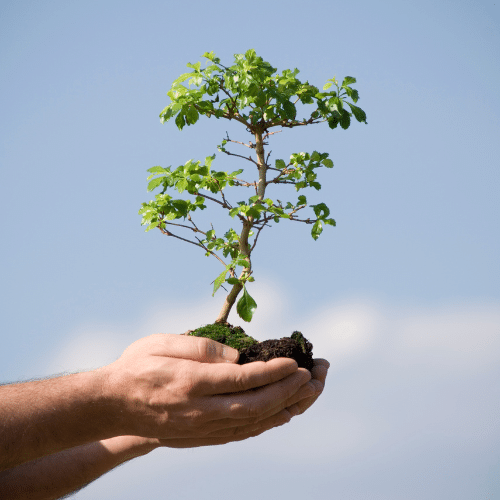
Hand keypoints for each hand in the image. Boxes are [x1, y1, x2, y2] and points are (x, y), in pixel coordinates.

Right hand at [101, 334, 319, 446]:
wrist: (112, 405)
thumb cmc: (136, 366)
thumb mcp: (162, 343)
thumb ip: (201, 349)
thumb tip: (238, 357)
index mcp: (191, 383)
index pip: (242, 379)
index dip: (273, 371)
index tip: (296, 362)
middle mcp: (199, 411)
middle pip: (255, 405)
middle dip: (289, 391)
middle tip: (314, 376)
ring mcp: (201, 428)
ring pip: (252, 423)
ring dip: (284, 408)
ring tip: (309, 394)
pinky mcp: (200, 437)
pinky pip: (241, 434)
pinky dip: (266, 425)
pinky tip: (282, 415)